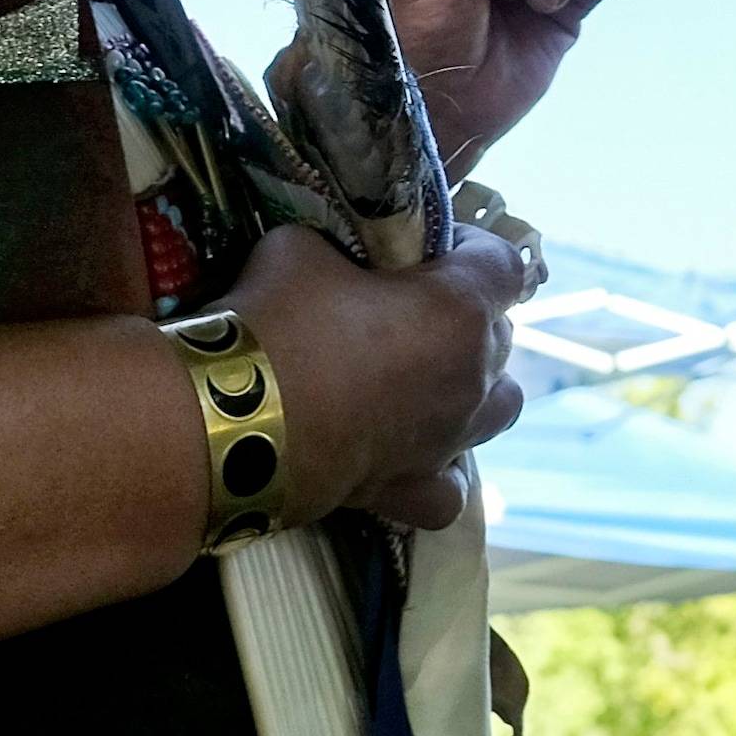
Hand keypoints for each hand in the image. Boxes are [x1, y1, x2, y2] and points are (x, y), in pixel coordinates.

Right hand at [225, 219, 534, 528]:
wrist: (231, 424)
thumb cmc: (278, 324)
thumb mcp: (300, 249)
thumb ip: (340, 248)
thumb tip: (335, 258)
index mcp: (459, 309)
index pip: (505, 263)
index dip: (474, 245)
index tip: (433, 244)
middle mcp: (471, 377)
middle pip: (500, 335)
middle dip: (465, 315)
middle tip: (409, 308)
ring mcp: (448, 440)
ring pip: (499, 409)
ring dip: (475, 389)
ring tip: (429, 379)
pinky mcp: (411, 491)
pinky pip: (450, 488)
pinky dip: (439, 471)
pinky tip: (414, 456)